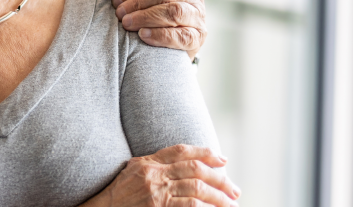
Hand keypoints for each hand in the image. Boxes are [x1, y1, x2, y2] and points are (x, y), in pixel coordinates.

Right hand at [93, 145, 238, 206]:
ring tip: (232, 204)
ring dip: (218, 197)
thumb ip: (154, 165)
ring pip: (197, 189)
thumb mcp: (132, 172)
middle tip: (235, 190)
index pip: (182, 151)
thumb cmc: (117, 194)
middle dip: (219, 179)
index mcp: (148, 163)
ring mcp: (156, 192)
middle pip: (195, 170)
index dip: (205, 153)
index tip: (223, 160)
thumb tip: (180, 163)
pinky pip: (190, 206)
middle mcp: (154, 174)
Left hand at [112, 0, 206, 57]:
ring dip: (145, 17)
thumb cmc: (157, 4)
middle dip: (137, 2)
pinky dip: (160, 35)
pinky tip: (143, 35)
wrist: (175, 33)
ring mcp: (198, 14)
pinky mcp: (198, 36)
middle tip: (120, 13)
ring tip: (127, 23)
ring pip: (173, 11)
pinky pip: (180, 36)